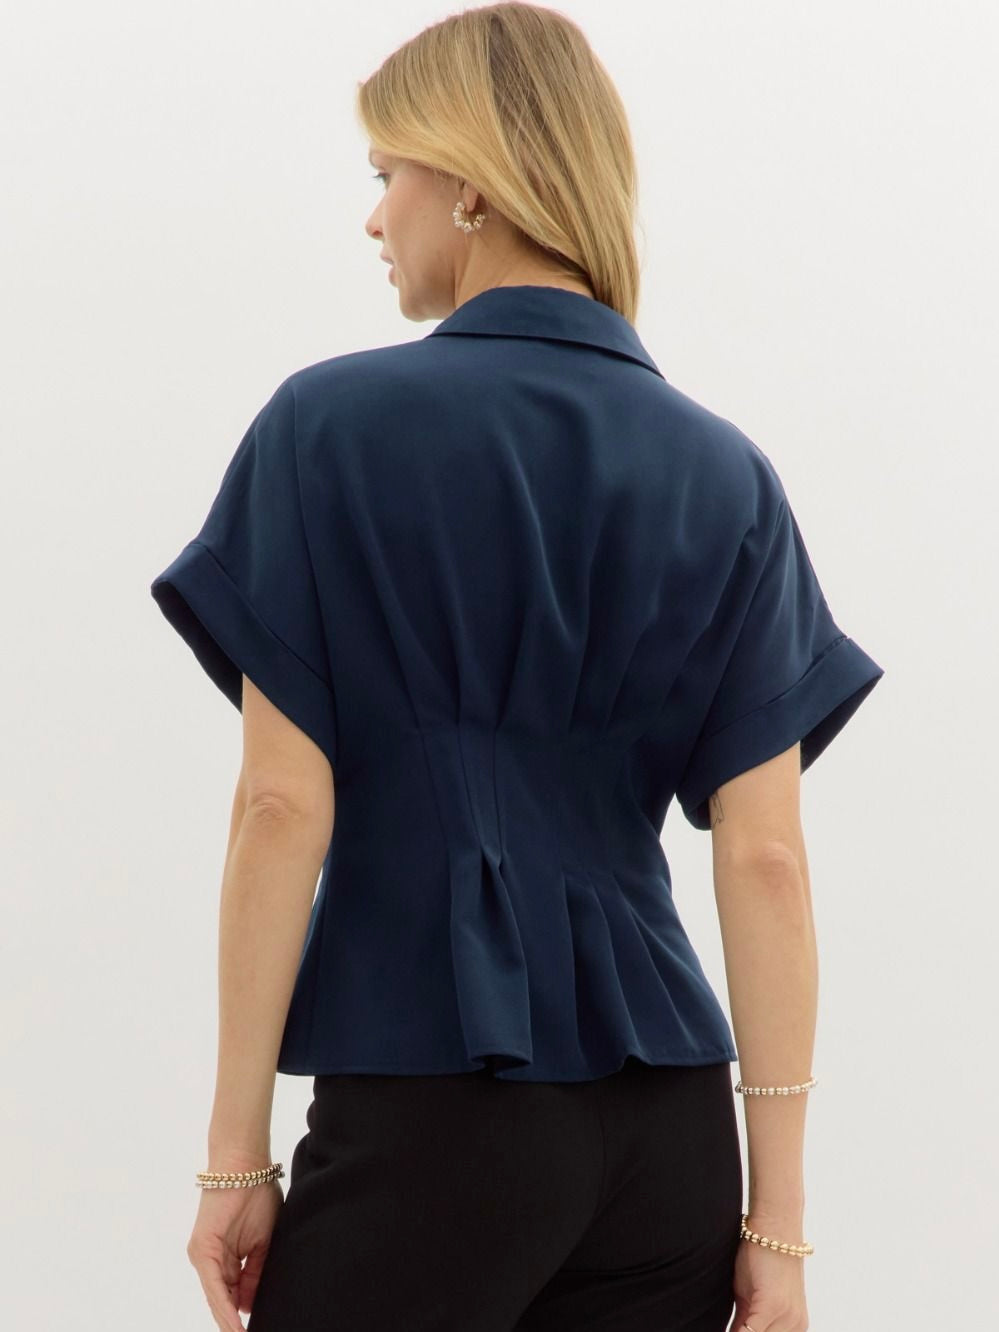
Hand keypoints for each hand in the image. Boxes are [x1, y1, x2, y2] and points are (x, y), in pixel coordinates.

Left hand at [187, 1172, 283, 1330]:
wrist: (246, 1165)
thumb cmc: (258, 1194)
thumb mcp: (263, 1241)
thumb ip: (255, 1272)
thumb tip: (248, 1304)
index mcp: (224, 1258)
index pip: (232, 1295)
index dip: (243, 1315)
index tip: (258, 1329)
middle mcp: (209, 1260)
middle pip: (223, 1300)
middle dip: (235, 1321)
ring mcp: (203, 1255)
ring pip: (217, 1297)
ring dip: (229, 1320)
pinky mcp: (202, 1249)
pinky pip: (214, 1286)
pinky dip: (223, 1307)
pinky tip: (234, 1324)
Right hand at [728, 1216, 809, 1331]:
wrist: (774, 1227)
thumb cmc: (762, 1256)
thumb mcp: (752, 1297)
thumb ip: (745, 1322)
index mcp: (794, 1326)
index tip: (726, 1331)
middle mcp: (796, 1325)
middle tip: (725, 1329)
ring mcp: (788, 1318)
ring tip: (725, 1327)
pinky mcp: (773, 1306)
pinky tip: (722, 1328)